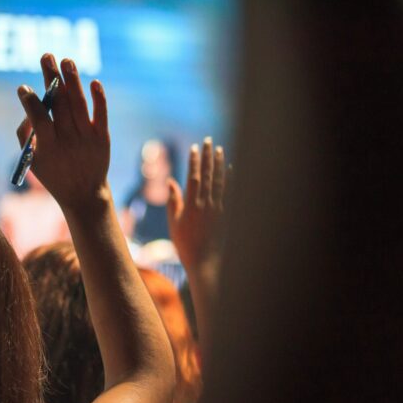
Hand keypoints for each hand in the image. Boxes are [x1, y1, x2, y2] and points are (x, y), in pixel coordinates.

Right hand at [16, 53, 109, 210]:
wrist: (84, 194)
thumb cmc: (53, 173)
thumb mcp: (32, 160)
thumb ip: (25, 135)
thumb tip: (29, 107)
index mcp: (48, 147)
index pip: (39, 118)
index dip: (31, 101)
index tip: (23, 87)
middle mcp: (69, 140)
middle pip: (60, 104)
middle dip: (51, 78)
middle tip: (46, 55)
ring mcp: (87, 138)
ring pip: (79, 104)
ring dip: (73, 80)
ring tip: (66, 60)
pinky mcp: (102, 137)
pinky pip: (101, 114)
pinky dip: (99, 98)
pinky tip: (93, 82)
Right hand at [167, 137, 225, 271]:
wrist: (205, 262)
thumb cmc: (185, 244)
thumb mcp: (174, 223)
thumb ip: (174, 201)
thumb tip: (171, 182)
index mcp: (191, 205)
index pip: (193, 177)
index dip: (193, 161)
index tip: (193, 147)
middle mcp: (206, 204)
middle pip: (207, 175)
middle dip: (207, 156)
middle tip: (208, 141)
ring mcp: (219, 209)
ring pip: (220, 181)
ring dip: (219, 164)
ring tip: (219, 149)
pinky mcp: (227, 214)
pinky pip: (230, 192)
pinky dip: (230, 179)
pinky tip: (231, 169)